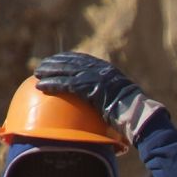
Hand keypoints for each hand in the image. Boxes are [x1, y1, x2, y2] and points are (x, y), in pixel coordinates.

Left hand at [34, 51, 164, 142]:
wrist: (139, 117)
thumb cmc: (132, 116)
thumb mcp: (120, 102)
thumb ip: (108, 99)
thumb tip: (101, 110)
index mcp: (109, 71)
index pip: (84, 60)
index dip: (68, 59)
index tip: (57, 60)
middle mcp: (102, 70)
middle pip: (72, 62)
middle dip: (55, 63)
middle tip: (42, 66)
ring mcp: (96, 78)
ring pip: (67, 71)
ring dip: (50, 71)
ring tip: (37, 74)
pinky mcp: (91, 88)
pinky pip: (66, 84)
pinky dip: (52, 84)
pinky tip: (40, 86)